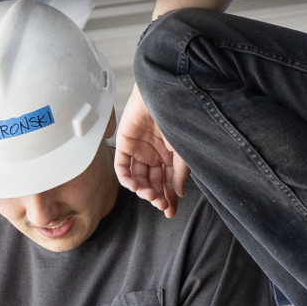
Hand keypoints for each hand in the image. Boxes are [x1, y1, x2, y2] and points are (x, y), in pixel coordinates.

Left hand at [114, 87, 187, 217]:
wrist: (163, 93)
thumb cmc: (178, 116)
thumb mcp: (184, 150)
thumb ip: (181, 173)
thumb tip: (179, 193)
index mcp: (171, 154)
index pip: (169, 181)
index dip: (170, 197)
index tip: (170, 211)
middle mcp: (155, 153)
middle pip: (154, 182)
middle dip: (157, 196)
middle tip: (161, 205)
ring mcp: (139, 149)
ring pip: (138, 177)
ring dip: (143, 190)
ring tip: (151, 195)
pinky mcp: (125, 143)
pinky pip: (122, 167)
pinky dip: (127, 179)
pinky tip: (136, 187)